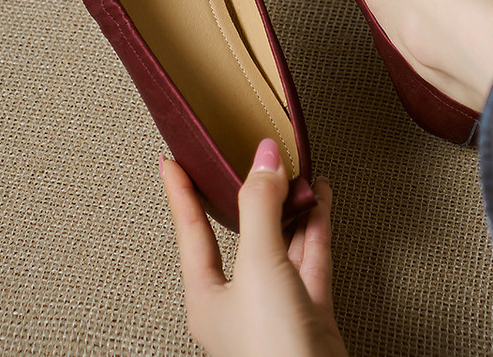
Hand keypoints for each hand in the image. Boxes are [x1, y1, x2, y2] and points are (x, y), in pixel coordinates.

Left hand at [159, 138, 348, 356]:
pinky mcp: (309, 307)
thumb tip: (264, 159)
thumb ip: (260, 207)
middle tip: (251, 156)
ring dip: (291, 203)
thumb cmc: (272, 350)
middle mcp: (240, 297)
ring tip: (296, 168)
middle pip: (242, 230)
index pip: (190, 230)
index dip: (180, 192)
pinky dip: (316, 224)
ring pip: (281, 239)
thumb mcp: (258, 265)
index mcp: (208, 294)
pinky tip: (320, 199)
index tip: (173, 161)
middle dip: (251, 192)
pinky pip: (311, 254)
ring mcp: (276, 302)